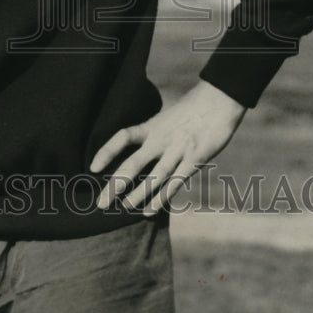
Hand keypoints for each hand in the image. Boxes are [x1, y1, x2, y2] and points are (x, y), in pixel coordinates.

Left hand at [90, 79, 246, 215]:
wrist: (219, 101)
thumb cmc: (191, 110)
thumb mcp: (166, 118)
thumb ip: (154, 134)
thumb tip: (139, 151)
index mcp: (151, 126)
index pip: (122, 137)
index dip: (106, 151)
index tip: (92, 167)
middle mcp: (161, 139)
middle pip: (133, 164)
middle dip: (115, 185)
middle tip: (100, 203)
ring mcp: (177, 150)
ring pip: (153, 178)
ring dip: (137, 196)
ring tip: (123, 208)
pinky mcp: (194, 160)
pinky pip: (175, 183)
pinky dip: (161, 199)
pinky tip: (149, 211)